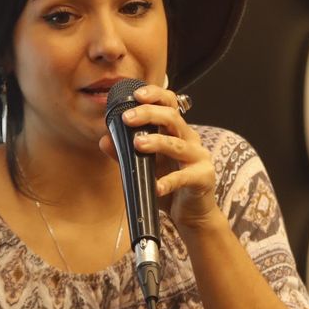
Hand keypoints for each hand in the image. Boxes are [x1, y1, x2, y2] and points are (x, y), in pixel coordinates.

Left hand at [97, 84, 219, 231]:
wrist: (192, 213)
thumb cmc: (170, 186)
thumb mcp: (144, 167)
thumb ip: (125, 154)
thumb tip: (104, 140)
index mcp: (176, 132)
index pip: (169, 104)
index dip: (155, 95)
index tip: (136, 95)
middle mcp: (190, 139)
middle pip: (173, 118)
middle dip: (150, 114)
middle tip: (128, 118)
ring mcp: (199, 157)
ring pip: (178, 144)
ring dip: (157, 142)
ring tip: (138, 144)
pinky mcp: (203, 177)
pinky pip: (184, 177)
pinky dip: (168, 182)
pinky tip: (156, 187)